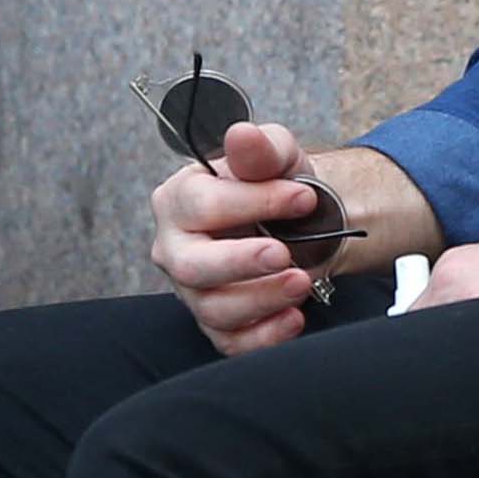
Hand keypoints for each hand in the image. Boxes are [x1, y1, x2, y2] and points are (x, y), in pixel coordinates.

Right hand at [150, 116, 328, 355]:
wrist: (299, 224)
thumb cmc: (276, 188)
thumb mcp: (276, 156)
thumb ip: (260, 147)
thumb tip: (242, 134)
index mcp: (180, 200)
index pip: (202, 205)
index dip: (253, 202)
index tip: (302, 198)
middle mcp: (175, 248)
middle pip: (192, 266)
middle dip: (241, 262)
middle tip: (285, 254)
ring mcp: (193, 291)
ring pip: (214, 309)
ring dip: (263, 299)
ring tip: (302, 280)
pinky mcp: (216, 324)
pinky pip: (231, 343)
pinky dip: (265, 336)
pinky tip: (293, 317)